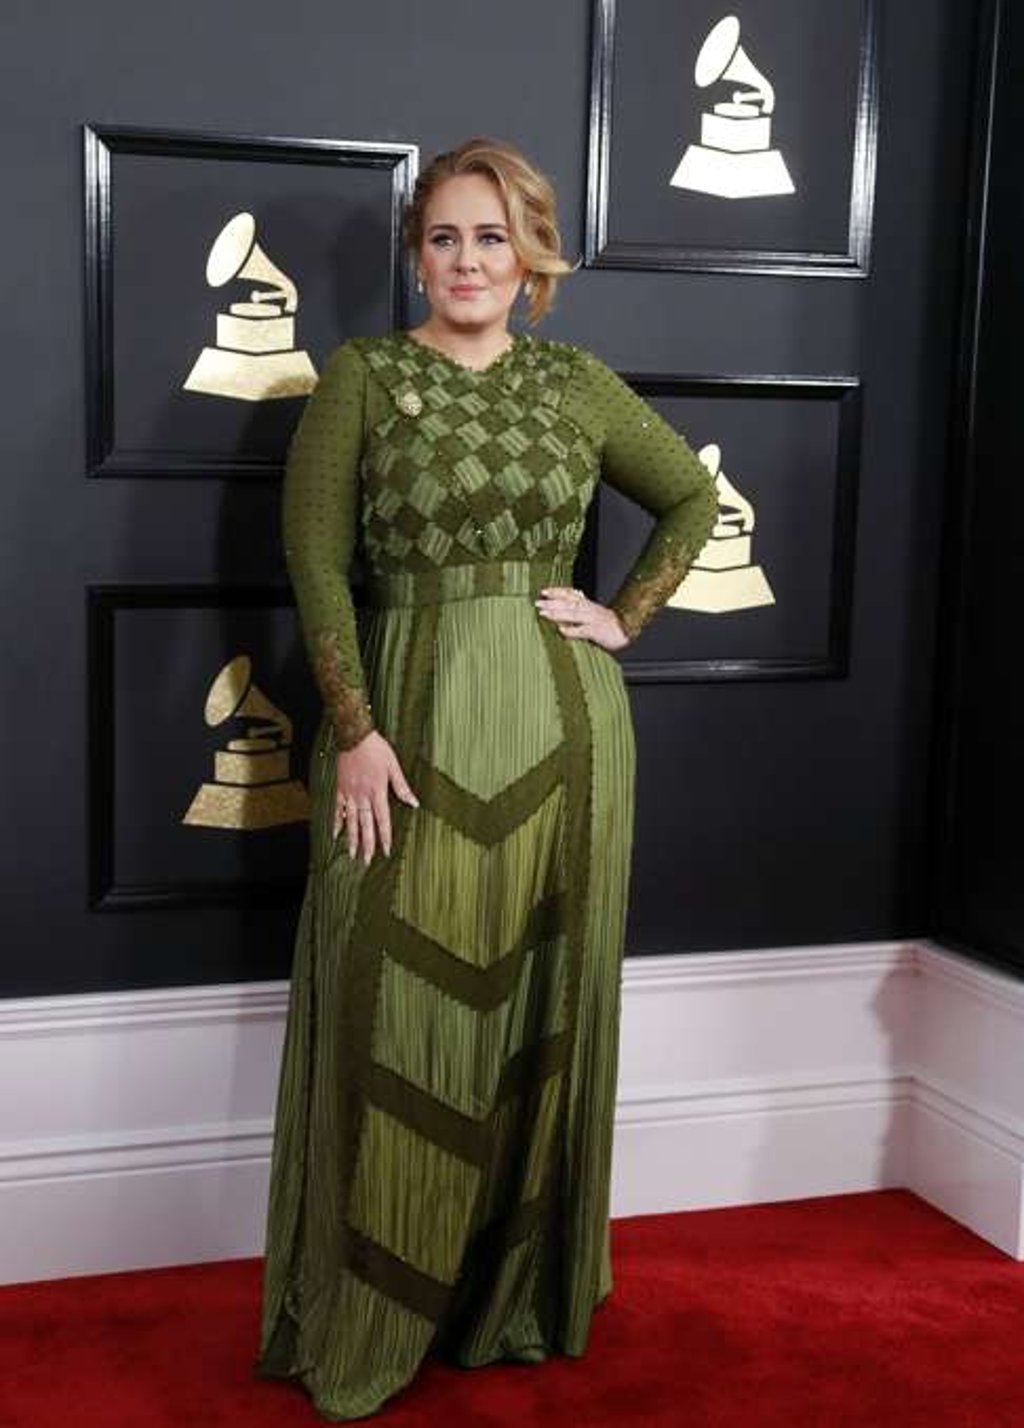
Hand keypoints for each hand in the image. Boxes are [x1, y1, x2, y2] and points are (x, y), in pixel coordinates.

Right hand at [333, 730, 419, 863]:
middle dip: (367, 844)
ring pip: (351, 821)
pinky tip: (336, 834)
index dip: (384, 836)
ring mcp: (349, 793)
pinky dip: (337, 822)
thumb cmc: (375, 749)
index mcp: (377, 791)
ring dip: (352, 838)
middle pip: (365, 825)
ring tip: (352, 854)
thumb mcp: (393, 766)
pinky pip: (338, 809)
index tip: (386, 851)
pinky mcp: (340, 789)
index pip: (382, 819)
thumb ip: (402, 786)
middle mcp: (362, 795)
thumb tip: (414, 802)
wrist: (354, 736)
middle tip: (367, 861)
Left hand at [533, 586, 629, 651]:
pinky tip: (562, 630)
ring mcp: (593, 620)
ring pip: (574, 614)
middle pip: (569, 603)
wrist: (626, 631)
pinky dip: (572, 630)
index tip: (544, 591)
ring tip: (544, 613)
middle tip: (538, 603)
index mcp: (587, 605)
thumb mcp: (591, 616)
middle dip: (552, 602)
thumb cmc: (607, 626)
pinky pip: (583, 630)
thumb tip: (559, 618)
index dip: (557, 592)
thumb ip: (577, 615)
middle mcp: (589, 609)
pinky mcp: (597, 631)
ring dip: (557, 613)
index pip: (570, 594)